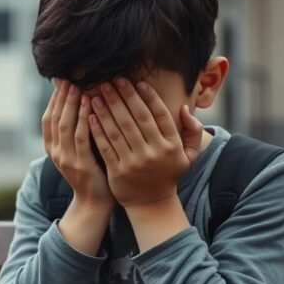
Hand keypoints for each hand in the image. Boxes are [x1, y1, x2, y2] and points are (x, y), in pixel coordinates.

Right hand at [43, 81, 113, 210]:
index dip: (53, 100)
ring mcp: (67, 159)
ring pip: (66, 126)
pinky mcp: (81, 165)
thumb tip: (79, 105)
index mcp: (52, 149)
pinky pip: (81, 138)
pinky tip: (90, 106)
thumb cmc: (91, 173)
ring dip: (72, 104)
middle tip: (69, 79)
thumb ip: (74, 132)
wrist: (94, 202)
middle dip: (62, 98)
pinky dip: (83, 120)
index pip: (48, 119)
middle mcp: (55, 153)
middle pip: (55, 119)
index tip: (61, 83)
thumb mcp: (76, 152)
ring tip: (79, 87)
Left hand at [88, 78, 203, 208]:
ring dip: (107, 109)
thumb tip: (185, 109)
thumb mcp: (189, 155)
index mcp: (171, 146)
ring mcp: (134, 163)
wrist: (151, 203)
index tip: (138, 82)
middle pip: (136, 119)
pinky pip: (106, 145)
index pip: (159, 116)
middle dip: (123, 97)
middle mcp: (153, 153)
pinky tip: (91, 114)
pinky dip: (98, 129)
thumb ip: (192, 131)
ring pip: (118, 130)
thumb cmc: (169, 173)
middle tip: (113, 80)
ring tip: (99, 92)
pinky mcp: (117, 171)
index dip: (149, 97)